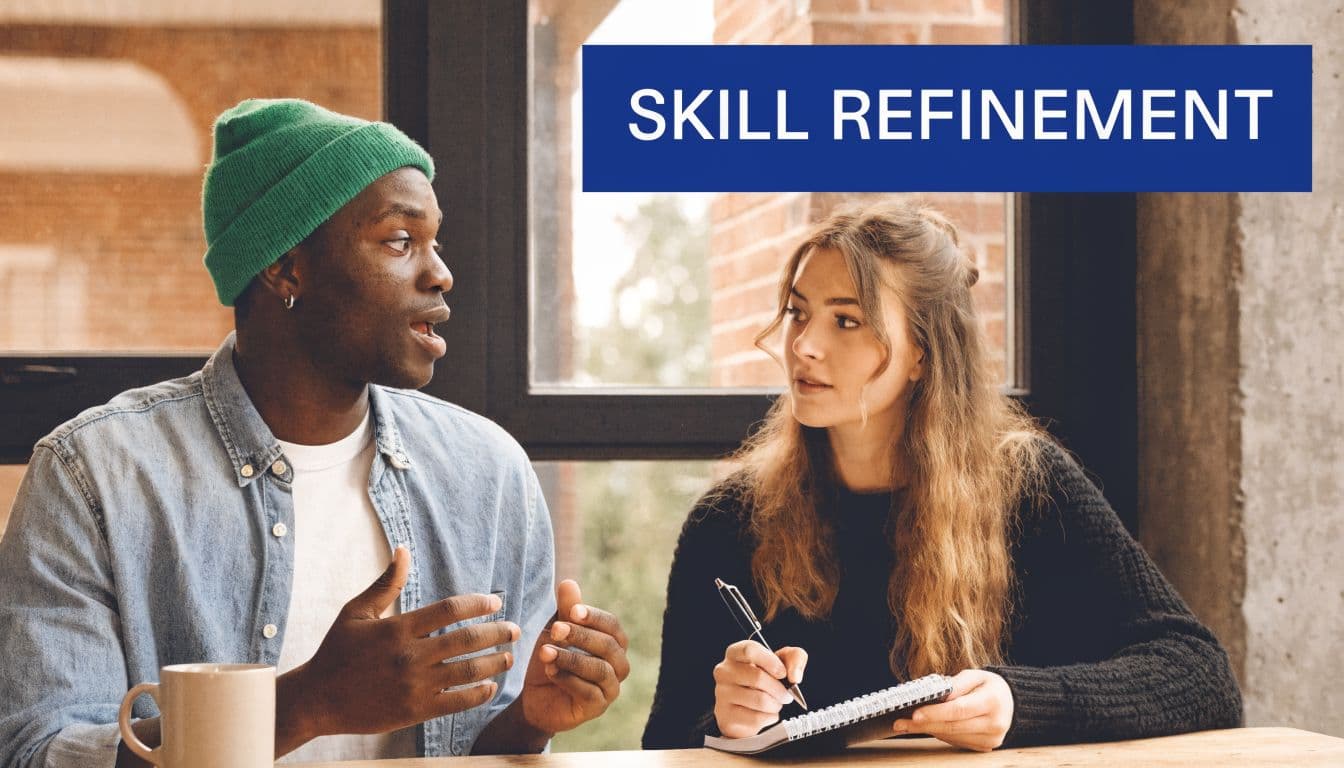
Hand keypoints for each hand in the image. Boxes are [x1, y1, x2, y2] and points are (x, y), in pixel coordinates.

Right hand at [279, 547, 518, 747]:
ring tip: (509, 656)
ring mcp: (414, 685)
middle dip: (497, 632)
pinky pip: (457, 702)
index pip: (449, 609)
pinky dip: (479, 694)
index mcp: (397, 629)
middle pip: (466, 639)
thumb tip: (403, 549)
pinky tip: (491, 686)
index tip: (495, 602)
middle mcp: (409, 656)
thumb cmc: (336, 651)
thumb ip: (385, 583)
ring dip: (494, 662)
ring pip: (467, 671)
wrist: (317, 700)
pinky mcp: (415, 710)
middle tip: (515, 629)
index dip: (477, 604)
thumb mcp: (356, 612)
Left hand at [517, 579, 629, 733]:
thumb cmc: (552, 658)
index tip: (571, 610)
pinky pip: (589, 692)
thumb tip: (568, 582)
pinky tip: (550, 671)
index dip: (593, 617)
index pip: (612, 625)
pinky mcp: (598, 707)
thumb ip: (565, 611)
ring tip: (546, 653)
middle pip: (609, 646)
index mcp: (613, 642)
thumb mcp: (555, 632)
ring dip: (571, 659)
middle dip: (581, 636)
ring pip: (599, 670)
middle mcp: (618, 664)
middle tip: (554, 630)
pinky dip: (568, 680)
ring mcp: (611, 688)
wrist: (535, 696)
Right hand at [713, 640, 807, 737]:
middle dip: (779, 689)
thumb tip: (795, 676)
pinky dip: (768, 718)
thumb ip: (794, 657)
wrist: (746, 710)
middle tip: (786, 695)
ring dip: (775, 704)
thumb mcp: (781, 662)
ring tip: (775, 703)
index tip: (782, 673)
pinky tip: (765, 714)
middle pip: (757, 677)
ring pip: (760, 700)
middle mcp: (724, 671)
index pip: (749, 650)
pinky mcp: (726, 716)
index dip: (770, 661)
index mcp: (735, 653)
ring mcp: (722, 694)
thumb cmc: (763, 681)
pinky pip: (756, 718)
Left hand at [891, 669, 1013, 750]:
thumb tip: (936, 695)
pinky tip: (925, 727)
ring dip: (927, 730)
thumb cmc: (988, 685)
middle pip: (952, 726)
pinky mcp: (984, 746)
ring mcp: (991, 738)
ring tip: (905, 723)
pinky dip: (939, 733)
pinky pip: (956, 741)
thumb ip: (955, 684)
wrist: (1009, 701)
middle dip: (923, 724)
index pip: (959, 710)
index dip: (935, 713)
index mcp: (992, 701)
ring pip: (952, 736)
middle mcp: (994, 723)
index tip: (914, 713)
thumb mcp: (974, 675)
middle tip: (900, 722)